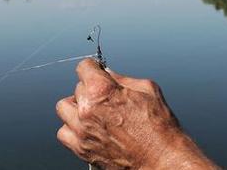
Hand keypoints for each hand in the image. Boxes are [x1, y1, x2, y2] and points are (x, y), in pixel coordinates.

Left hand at [56, 58, 217, 169]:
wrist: (162, 159)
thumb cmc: (159, 128)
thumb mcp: (147, 90)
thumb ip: (123, 79)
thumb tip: (109, 74)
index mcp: (101, 91)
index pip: (84, 67)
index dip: (93, 67)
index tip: (96, 70)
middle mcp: (87, 110)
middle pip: (77, 88)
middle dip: (91, 88)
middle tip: (106, 96)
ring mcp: (82, 132)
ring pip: (64, 108)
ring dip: (77, 106)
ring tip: (92, 111)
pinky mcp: (82, 149)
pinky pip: (64, 133)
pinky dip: (72, 128)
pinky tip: (88, 127)